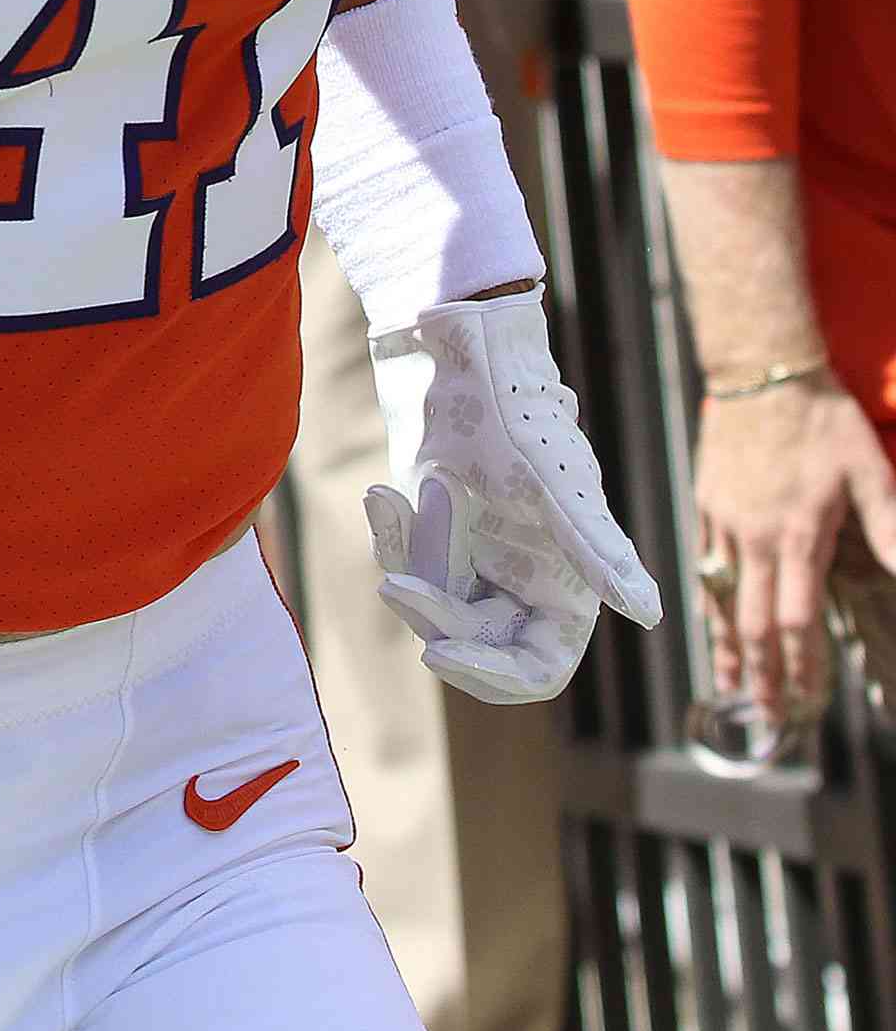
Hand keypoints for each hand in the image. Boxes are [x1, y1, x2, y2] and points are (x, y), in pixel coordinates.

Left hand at [364, 288, 661, 701]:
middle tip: (396, 583)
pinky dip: (391, 536)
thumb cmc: (513, 412)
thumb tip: (648, 614)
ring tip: (395, 499)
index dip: (492, 675)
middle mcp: (526, 579)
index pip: (536, 670)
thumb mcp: (551, 483)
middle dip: (433, 613)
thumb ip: (597, 549)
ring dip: (408, 559)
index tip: (440, 654)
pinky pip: (408, 565)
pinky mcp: (440, 535)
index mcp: (566, 582)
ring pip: (432, 604)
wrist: (454, 355)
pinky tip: (383, 496)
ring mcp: (480, 559)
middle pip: (473, 641)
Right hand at [693, 376, 895, 724]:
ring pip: (723, 598)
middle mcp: (755, 538)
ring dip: (728, 647)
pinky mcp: (707, 502)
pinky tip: (712, 620)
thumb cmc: (822, 420)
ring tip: (729, 687)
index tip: (806, 699)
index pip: (797, 620)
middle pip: (754, 622)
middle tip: (764, 715)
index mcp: (797, 536)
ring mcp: (724, 521)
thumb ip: (889, 529)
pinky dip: (710, 601)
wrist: (762, 370)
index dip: (802, 665)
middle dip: (761, 674)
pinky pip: (706, 563)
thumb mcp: (869, 472)